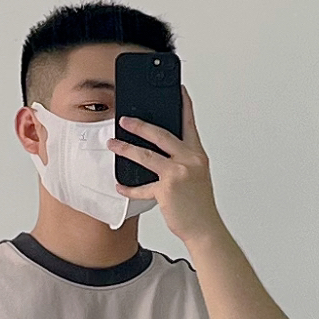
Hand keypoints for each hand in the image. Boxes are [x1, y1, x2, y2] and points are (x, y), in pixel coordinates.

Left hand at [108, 87, 221, 247]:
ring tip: (113, 144)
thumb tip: (161, 152)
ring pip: (145, 156)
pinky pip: (141, 187)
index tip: (177, 89)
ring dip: (125, 148)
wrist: (205, 229)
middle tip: (124, 120)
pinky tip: (120, 185)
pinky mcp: (165, 190)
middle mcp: (188, 160)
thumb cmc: (199, 205)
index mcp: (197, 154)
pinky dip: (128, 188)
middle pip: (160, 134)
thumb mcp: (196, 176)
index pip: (189, 122)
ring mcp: (177, 174)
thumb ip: (183, 160)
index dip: (183, 103)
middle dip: (139, 125)